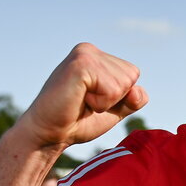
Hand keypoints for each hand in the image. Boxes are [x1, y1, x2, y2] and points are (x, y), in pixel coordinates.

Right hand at [14, 43, 148, 148]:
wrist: (49, 134)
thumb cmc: (77, 122)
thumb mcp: (115, 110)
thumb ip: (133, 99)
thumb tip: (137, 90)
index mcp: (97, 56)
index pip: (133, 75)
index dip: (120, 97)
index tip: (92, 102)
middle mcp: (90, 50)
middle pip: (132, 76)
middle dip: (114, 99)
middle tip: (85, 103)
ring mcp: (84, 54)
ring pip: (124, 83)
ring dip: (106, 102)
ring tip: (80, 101)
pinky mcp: (80, 64)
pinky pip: (113, 89)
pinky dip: (100, 103)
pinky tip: (78, 100)